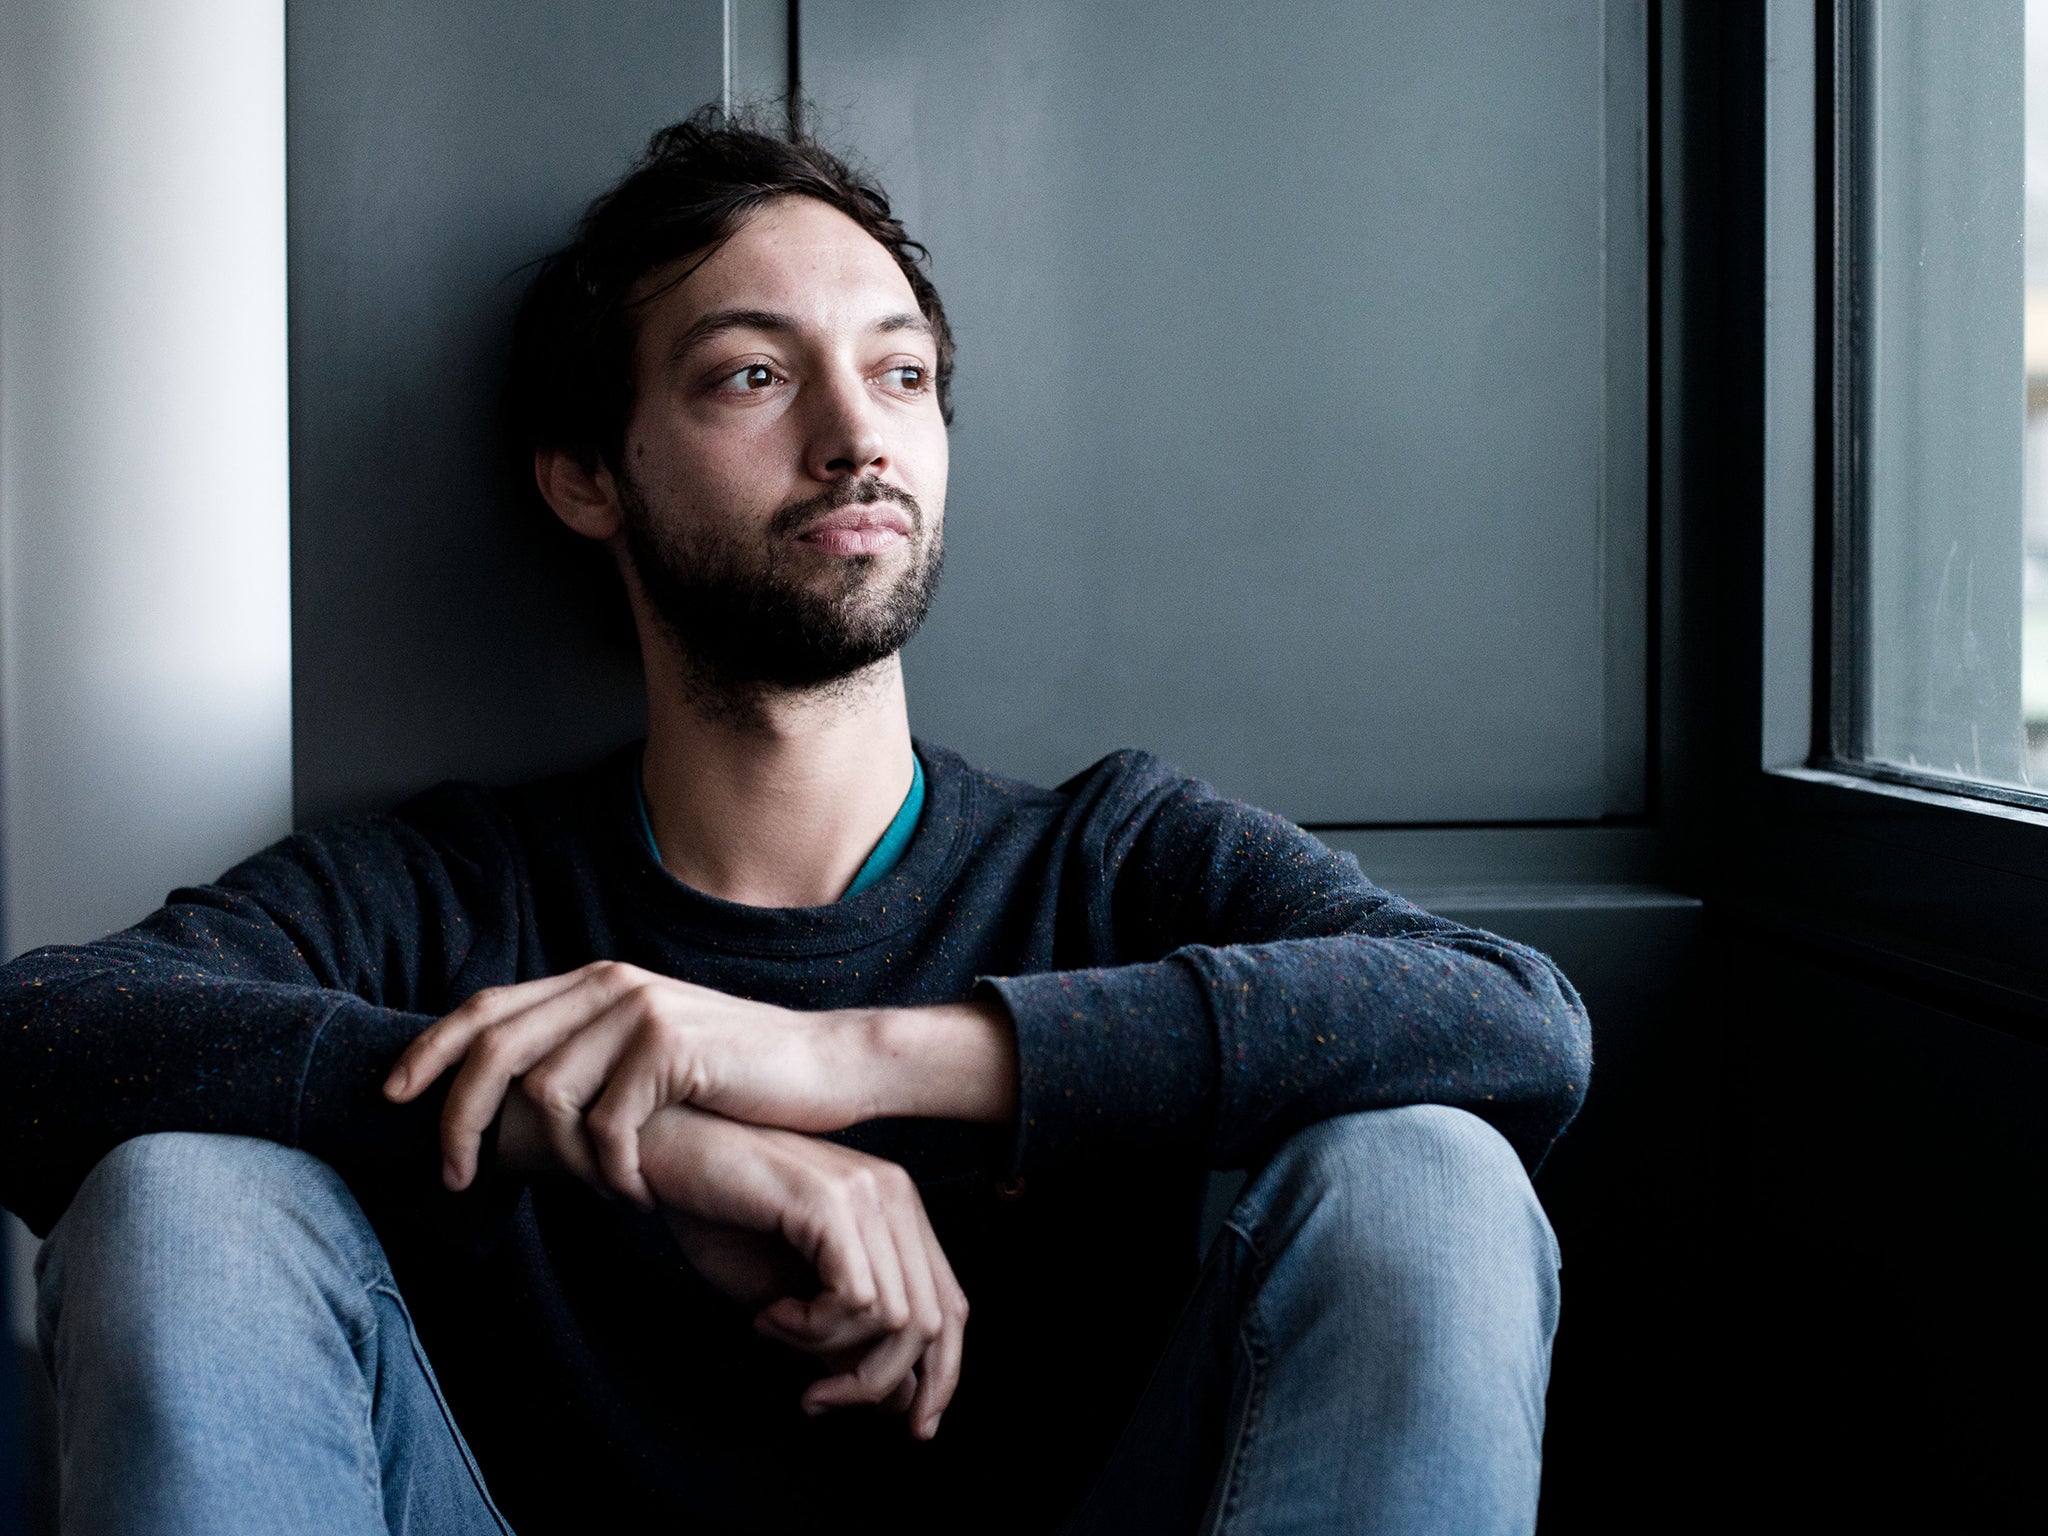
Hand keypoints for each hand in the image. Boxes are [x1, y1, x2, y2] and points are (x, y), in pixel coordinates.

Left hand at [385, 961, 1016, 1203]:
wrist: (827, 1066)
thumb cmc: (736, 1075)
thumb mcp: (651, 1052)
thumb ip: (589, 1053)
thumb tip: (511, 1100)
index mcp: (597, 981)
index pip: (486, 1008)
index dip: (429, 1052)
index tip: (391, 1099)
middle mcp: (611, 985)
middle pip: (495, 1052)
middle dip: (458, 1121)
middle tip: (456, 1178)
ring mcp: (640, 1012)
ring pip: (546, 1097)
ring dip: (562, 1162)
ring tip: (599, 1189)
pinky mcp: (670, 1049)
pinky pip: (605, 1128)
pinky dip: (613, 1172)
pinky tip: (640, 1190)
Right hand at [638, 1105, 967, 1439]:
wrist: (665, 1156)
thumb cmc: (720, 1217)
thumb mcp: (792, 1296)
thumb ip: (846, 1339)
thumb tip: (901, 1404)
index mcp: (897, 1213)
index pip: (951, 1307)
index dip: (940, 1375)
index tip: (908, 1427)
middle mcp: (896, 1196)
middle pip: (933, 1322)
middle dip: (876, 1383)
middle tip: (815, 1399)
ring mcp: (868, 1193)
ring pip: (897, 1319)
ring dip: (827, 1351)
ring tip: (774, 1330)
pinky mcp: (831, 1201)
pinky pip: (855, 1299)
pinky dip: (810, 1328)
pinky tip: (768, 1315)